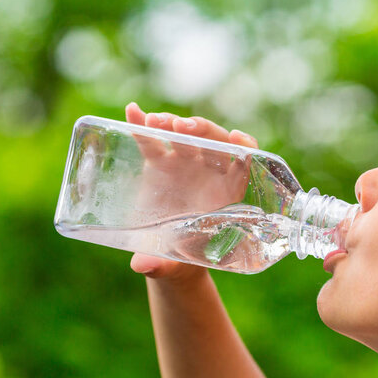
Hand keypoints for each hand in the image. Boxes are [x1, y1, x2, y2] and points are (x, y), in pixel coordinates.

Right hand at [125, 102, 257, 281]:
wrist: (166, 253)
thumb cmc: (182, 259)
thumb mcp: (174, 263)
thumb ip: (162, 264)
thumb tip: (142, 267)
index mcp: (226, 192)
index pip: (243, 163)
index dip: (245, 148)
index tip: (238, 139)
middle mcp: (208, 172)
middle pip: (212, 141)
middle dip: (201, 130)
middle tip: (182, 127)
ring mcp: (183, 164)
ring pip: (183, 135)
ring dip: (172, 123)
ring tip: (155, 121)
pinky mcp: (159, 162)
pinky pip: (152, 140)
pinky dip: (142, 125)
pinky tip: (132, 111)